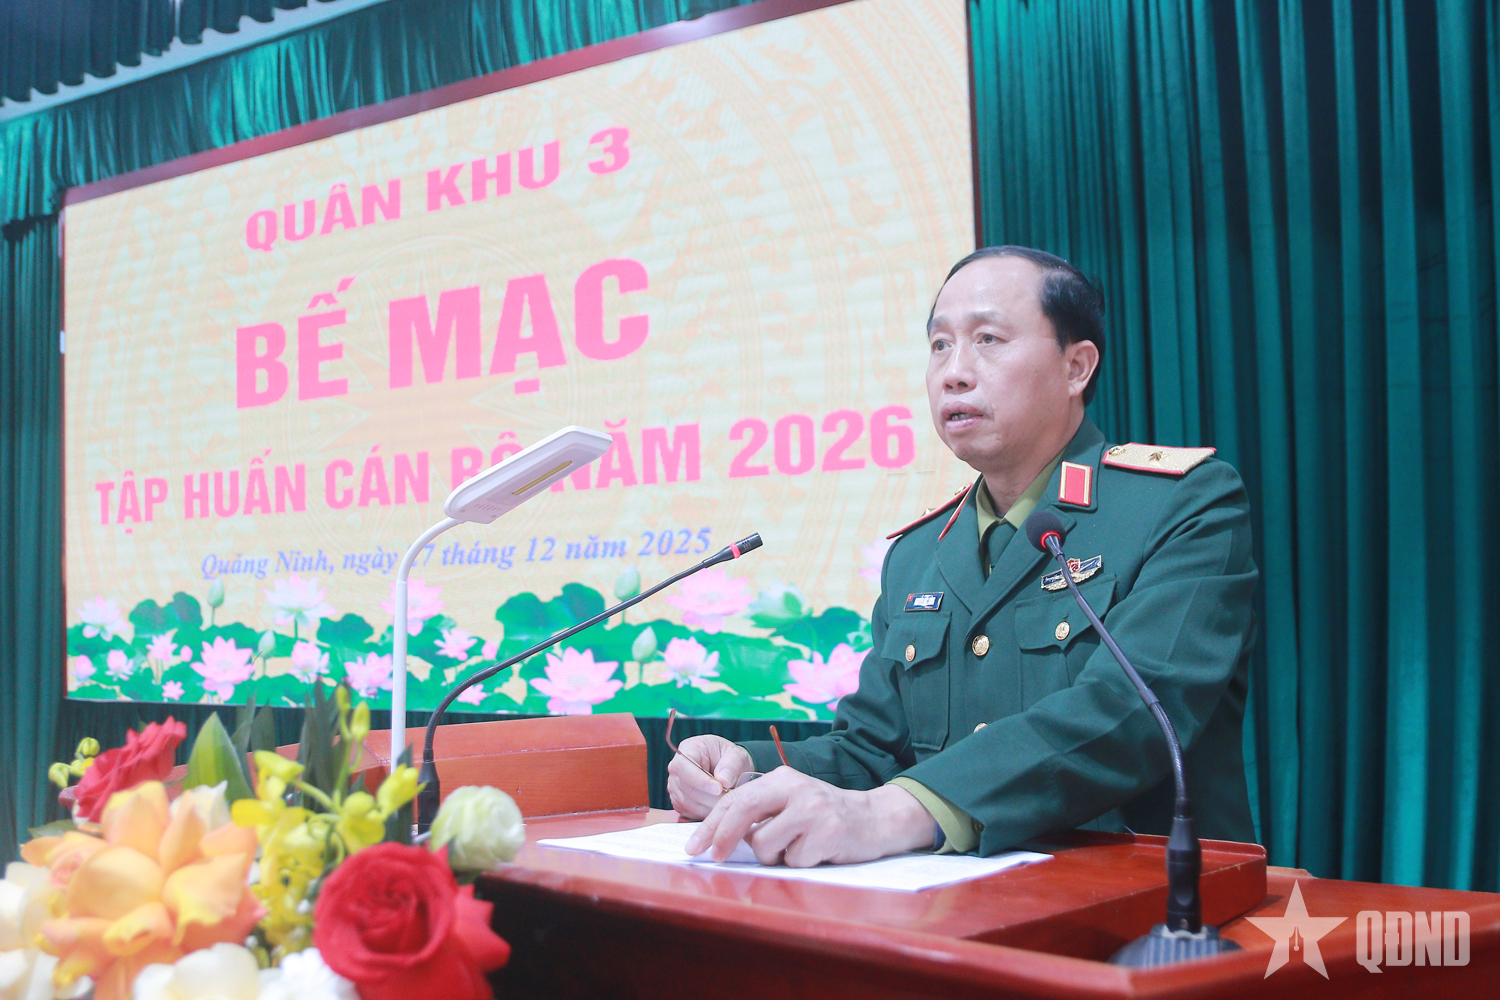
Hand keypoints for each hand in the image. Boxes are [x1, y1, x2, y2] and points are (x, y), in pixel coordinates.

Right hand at [666, 735, 753, 819]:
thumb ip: (732, 765)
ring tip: (726, 801)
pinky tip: (718, 806)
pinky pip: (690, 813)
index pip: (683, 766)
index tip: (719, 788)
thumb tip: (724, 780)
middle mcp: (676, 769)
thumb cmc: (730, 759)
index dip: (700, 780)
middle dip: (710, 797)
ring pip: (688, 804)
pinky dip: (706, 813)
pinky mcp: (679, 802)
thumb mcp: (737, 755)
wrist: (728, 770)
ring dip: (710, 807)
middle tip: (730, 798)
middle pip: (686, 788)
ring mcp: (675, 787)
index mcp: (688, 749)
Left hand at [683, 768, 933, 866]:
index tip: (694, 846)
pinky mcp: (826, 833)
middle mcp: (795, 788)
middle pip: (743, 814)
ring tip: (798, 847)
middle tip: (713, 858)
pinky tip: (818, 851)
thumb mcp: (791, 803)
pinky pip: (793, 861)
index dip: (711, 824)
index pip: (736, 799)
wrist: (876, 818)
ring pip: (765, 846)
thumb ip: (760, 813)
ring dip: (775, 856)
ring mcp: (812, 810)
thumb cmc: (825, 816)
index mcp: (781, 778)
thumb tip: (717, 835)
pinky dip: (800, 863)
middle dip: (723, 838)